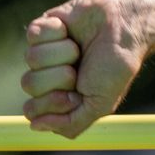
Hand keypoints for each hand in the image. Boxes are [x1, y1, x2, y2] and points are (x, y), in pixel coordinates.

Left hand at [20, 0, 149, 137]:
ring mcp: (44, 52)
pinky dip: (57, 33)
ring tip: (79, 47)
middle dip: (59, 77)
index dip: (52, 103)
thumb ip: (71, 124)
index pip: (33, 111)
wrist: (125, 27)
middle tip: (79, 69)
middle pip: (29, 85)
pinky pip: (33, 35)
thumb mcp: (100, 104)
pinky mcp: (42, 29)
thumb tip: (35, 127)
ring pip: (31, 59)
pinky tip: (71, 30)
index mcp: (61, 98)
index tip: (75, 95)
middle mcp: (50, 77)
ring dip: (62, 52)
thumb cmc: (116, 66)